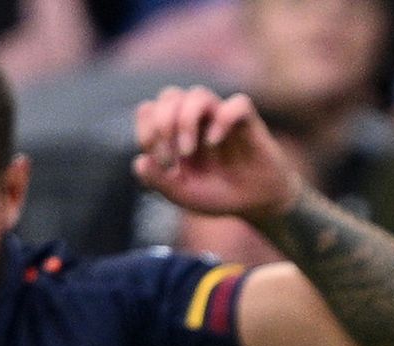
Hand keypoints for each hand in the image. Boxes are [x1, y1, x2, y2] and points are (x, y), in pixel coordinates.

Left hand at [131, 87, 302, 223]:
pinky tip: (214, 142)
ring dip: (185, 120)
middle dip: (162, 123)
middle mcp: (197, 118)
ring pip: (198, 93)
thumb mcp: (182, 194)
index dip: (147, 129)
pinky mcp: (247, 122)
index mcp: (176, 131)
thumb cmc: (216, 194)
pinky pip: (237, 103)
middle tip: (168, 157)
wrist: (254, 203)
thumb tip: (139, 161)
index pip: (151, 109)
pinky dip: (222, 119)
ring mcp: (221, 117)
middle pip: (170, 95)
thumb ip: (158, 181)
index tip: (157, 159)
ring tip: (187, 151)